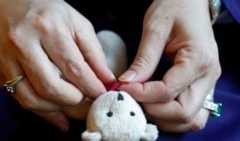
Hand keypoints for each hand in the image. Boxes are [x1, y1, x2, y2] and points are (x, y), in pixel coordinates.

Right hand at [0, 0, 114, 130]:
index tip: (101, 94)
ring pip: (32, 98)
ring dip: (57, 108)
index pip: (74, 68)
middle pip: (51, 87)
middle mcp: (23, 42)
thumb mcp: (76, 24)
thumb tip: (107, 79)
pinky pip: (19, 99)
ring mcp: (5, 57)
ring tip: (71, 102)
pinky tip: (57, 114)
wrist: (8, 3)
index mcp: (48, 28)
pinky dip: (41, 111)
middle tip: (84, 96)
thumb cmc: (48, 12)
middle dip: (74, 99)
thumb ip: (94, 52)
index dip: (91, 87)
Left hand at [118, 0, 220, 131]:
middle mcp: (208, 76)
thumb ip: (143, 59)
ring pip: (191, 119)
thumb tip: (127, 83)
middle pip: (184, 113)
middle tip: (133, 99)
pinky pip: (192, 112)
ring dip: (165, 118)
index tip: (122, 88)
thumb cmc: (175, 7)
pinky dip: (173, 115)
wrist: (191, 1)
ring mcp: (207, 82)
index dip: (142, 94)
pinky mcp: (201, 84)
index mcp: (198, 59)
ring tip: (143, 104)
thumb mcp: (155, 28)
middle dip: (154, 111)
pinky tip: (156, 105)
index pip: (168, 91)